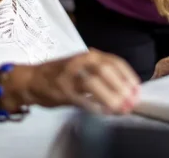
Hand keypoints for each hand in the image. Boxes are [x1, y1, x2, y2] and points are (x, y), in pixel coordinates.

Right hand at [22, 49, 140, 114]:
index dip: (128, 76)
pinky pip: (80, 99)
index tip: (137, 90)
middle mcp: (79, 61)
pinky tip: (103, 113)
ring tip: (120, 109)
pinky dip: (94, 107)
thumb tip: (126, 90)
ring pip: (93, 83)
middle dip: (121, 87)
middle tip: (131, 102)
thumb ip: (101, 74)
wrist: (31, 79)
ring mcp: (69, 76)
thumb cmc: (61, 74)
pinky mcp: (61, 91)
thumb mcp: (83, 67)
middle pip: (105, 70)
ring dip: (109, 97)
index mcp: (88, 55)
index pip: (114, 61)